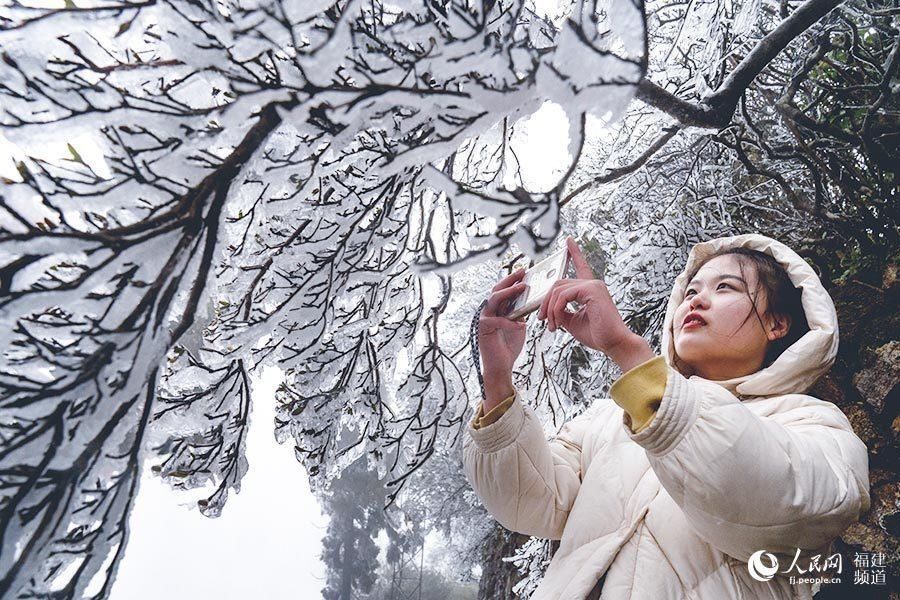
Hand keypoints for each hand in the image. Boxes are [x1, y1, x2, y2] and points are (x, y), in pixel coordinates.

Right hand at [478, 268, 526, 409]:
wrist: (500, 366)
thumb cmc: (508, 346)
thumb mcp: (518, 325)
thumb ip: (520, 313)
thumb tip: (531, 300)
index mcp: (496, 309)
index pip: (503, 290)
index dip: (513, 280)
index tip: (525, 272)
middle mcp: (488, 311)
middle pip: (497, 289)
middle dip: (510, 280)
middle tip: (523, 272)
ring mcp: (484, 319)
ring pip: (494, 299)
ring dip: (508, 293)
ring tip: (522, 288)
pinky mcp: (483, 329)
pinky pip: (497, 321)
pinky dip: (509, 322)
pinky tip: (520, 324)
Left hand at [539, 238, 652, 370]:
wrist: (614, 344)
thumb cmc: (597, 335)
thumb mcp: (572, 321)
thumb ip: (561, 311)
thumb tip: (549, 309)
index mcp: (590, 290)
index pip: (581, 266)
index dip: (574, 252)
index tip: (569, 240)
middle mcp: (592, 284)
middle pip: (558, 284)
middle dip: (546, 302)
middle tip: (543, 320)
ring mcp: (593, 285)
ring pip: (558, 289)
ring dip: (550, 309)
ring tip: (552, 326)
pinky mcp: (592, 290)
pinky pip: (563, 296)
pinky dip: (556, 309)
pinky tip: (558, 322)